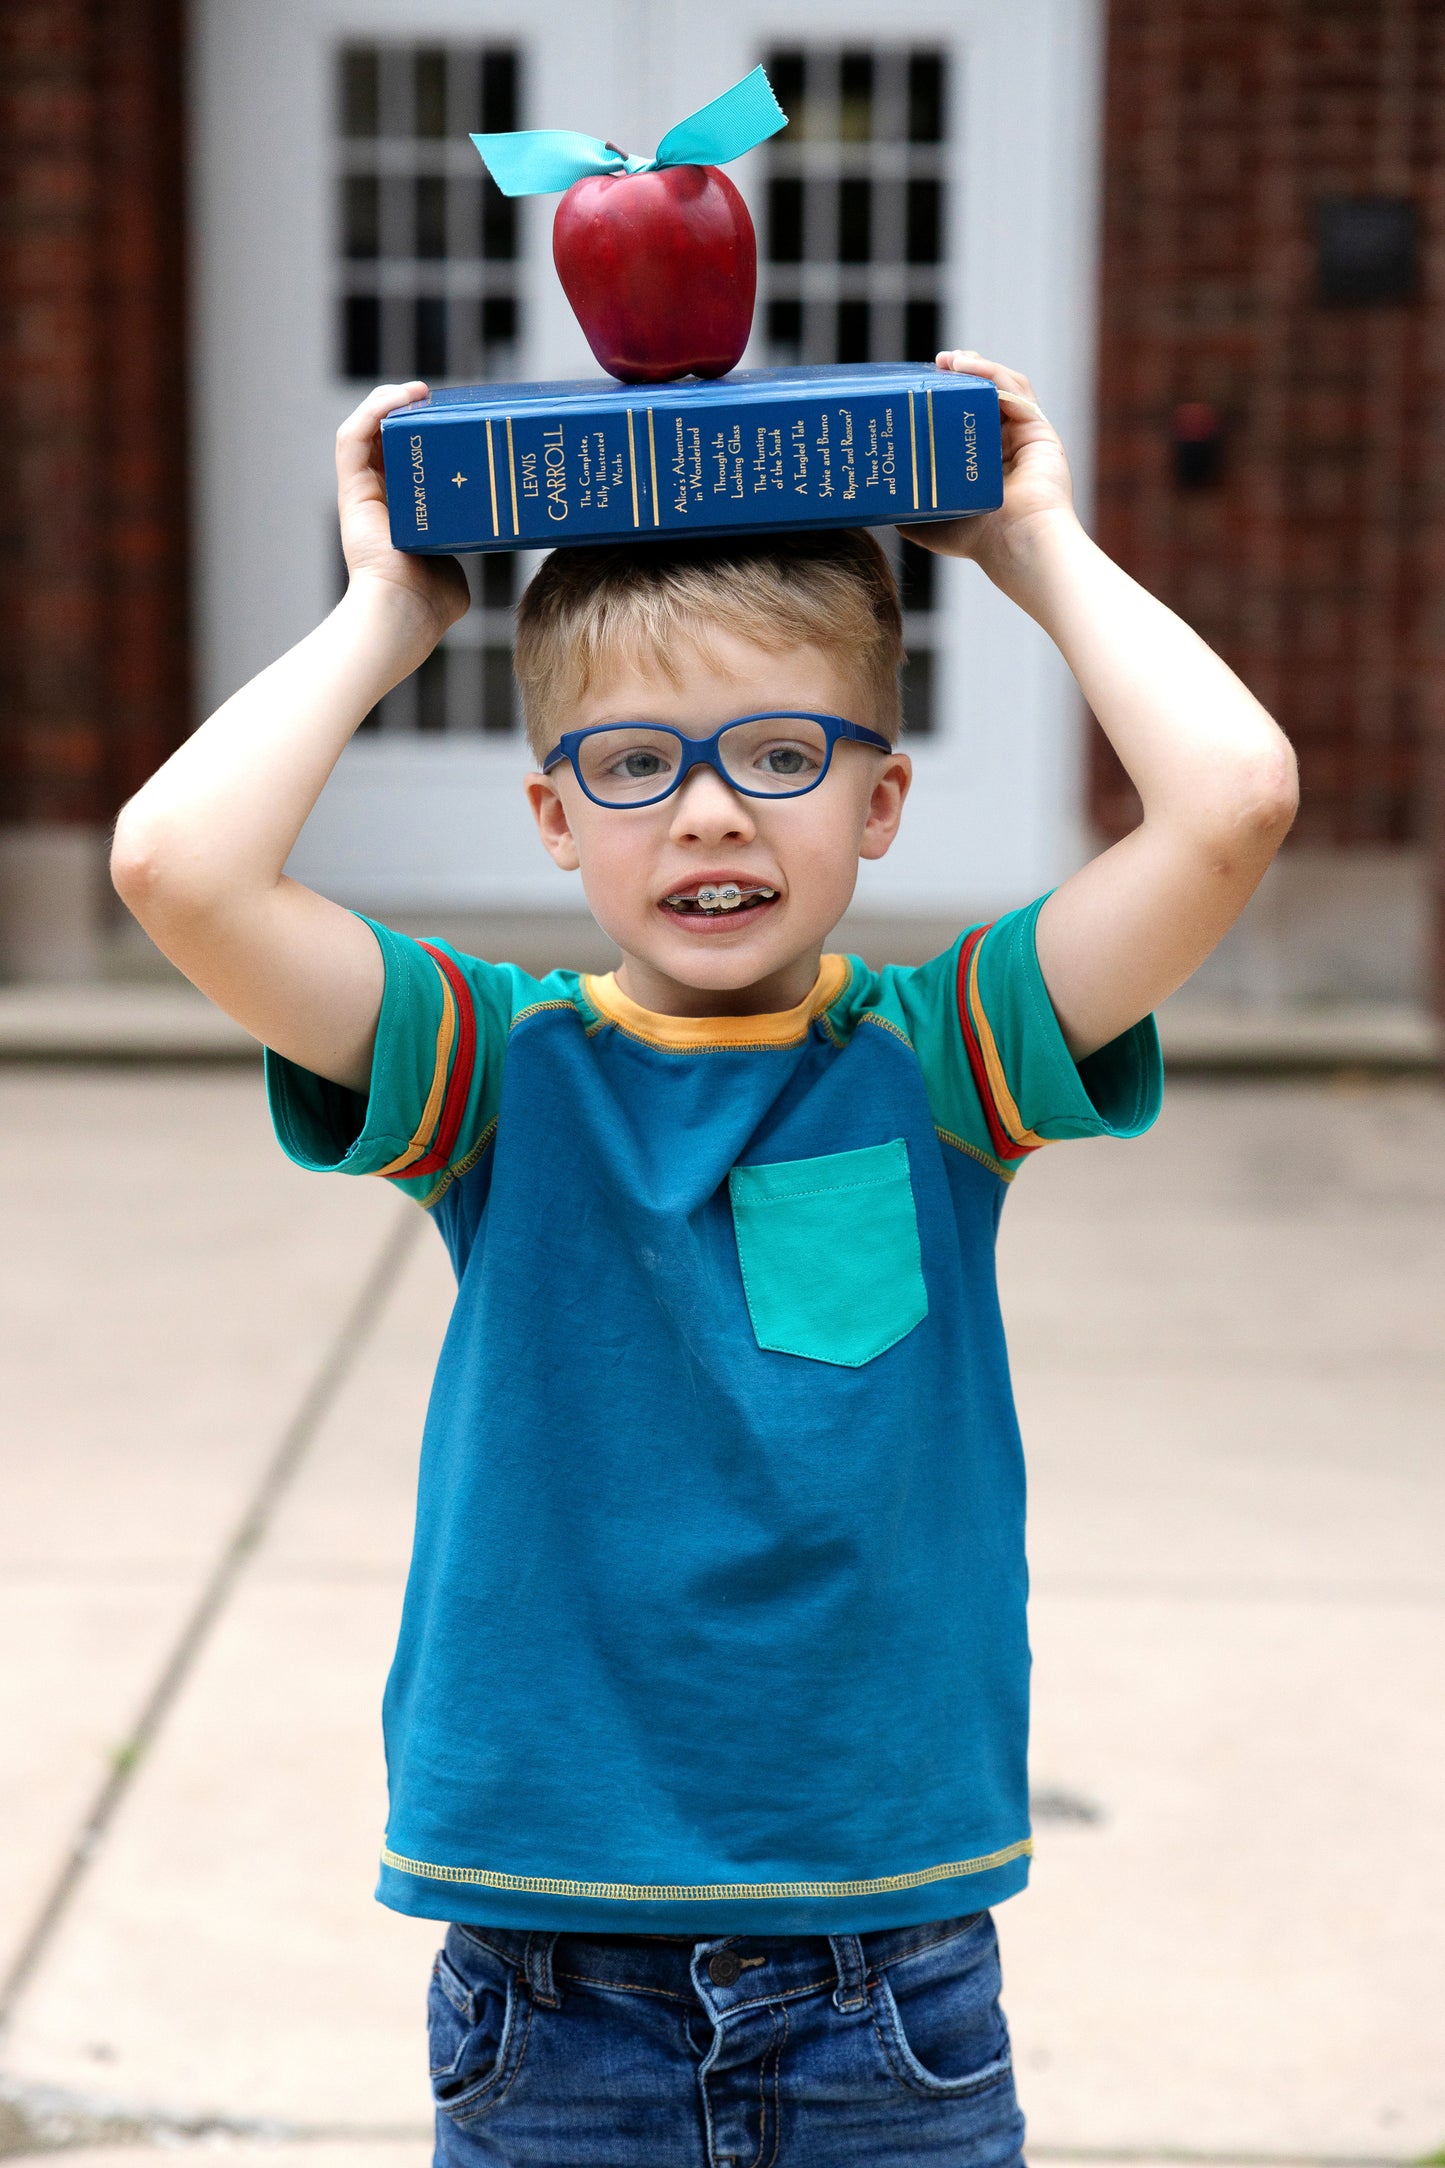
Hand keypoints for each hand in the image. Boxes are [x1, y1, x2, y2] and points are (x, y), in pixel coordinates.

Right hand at [336, 382, 470, 641]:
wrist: (404, 615)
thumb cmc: (431, 604)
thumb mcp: (457, 564)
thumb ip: (467, 546)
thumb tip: (495, 537)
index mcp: (405, 512)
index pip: (412, 461)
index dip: (429, 434)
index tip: (457, 419)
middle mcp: (381, 498)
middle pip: (389, 439)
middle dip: (413, 412)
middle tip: (442, 400)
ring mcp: (363, 493)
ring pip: (367, 430)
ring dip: (390, 402)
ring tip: (419, 391)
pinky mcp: (351, 490)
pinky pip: (352, 438)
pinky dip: (371, 411)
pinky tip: (399, 397)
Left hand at [898, 352, 1076, 587]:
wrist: (1014, 546)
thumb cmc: (978, 542)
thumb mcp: (930, 526)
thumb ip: (909, 513)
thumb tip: (880, 506)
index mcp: (983, 464)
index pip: (965, 419)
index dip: (946, 399)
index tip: (922, 386)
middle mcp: (1005, 447)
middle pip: (984, 397)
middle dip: (960, 375)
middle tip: (936, 364)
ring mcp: (1024, 436)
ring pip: (1001, 387)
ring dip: (976, 367)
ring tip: (950, 360)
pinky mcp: (1039, 429)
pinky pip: (1016, 391)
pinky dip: (993, 374)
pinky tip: (968, 368)